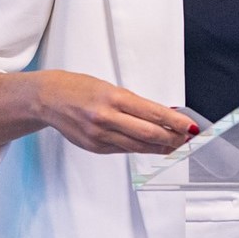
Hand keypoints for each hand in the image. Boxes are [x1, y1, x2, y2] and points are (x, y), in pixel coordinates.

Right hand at [36, 70, 196, 154]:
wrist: (47, 99)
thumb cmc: (78, 88)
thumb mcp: (109, 88)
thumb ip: (134, 104)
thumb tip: (162, 115)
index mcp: (113, 98)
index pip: (153, 113)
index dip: (175, 122)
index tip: (191, 126)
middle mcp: (106, 118)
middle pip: (149, 133)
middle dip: (173, 138)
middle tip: (188, 138)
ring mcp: (100, 136)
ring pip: (139, 146)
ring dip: (160, 146)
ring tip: (176, 144)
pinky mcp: (95, 147)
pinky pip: (124, 149)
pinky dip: (141, 148)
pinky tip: (152, 146)